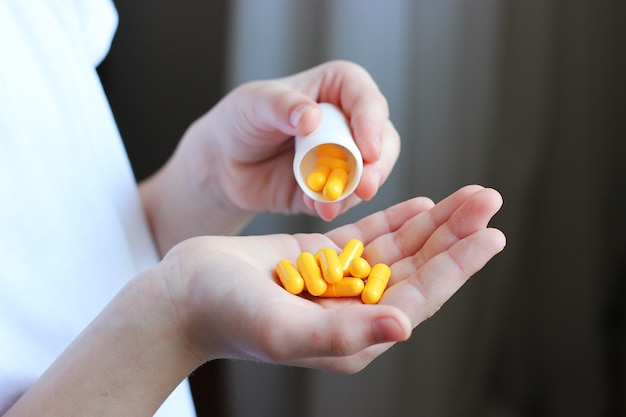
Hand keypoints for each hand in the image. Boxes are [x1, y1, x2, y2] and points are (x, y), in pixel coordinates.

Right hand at [166, 185, 504, 372]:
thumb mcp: (282, 328)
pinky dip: (396, 220)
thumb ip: (344, 333)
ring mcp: (338, 284)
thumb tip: (402, 325)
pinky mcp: (321, 260)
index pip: (418, 297)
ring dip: (433, 223)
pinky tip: (421, 205)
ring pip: (398, 249)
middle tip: (488, 200)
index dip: (456, 266)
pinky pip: (369, 238)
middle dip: (454, 235)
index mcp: (352, 335)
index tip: (491, 236)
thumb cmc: (223, 314)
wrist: (182, 296)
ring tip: (467, 197)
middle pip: (417, 269)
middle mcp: (353, 312)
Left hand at [171, 60, 398, 216]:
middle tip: (366, 186)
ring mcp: (345, 156)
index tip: (368, 150)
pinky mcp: (334, 186)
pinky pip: (346, 198)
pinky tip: (322, 209)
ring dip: (358, 190)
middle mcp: (349, 121)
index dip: (372, 123)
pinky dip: (336, 205)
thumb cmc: (240, 119)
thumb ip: (281, 107)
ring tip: (335, 202)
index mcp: (337, 87)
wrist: (224, 162)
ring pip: (371, 172)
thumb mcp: (254, 104)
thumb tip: (311, 117)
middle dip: (377, 165)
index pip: (367, 99)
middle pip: (382, 139)